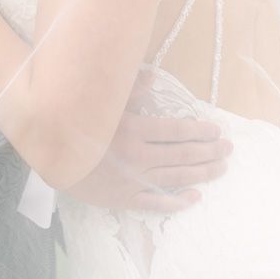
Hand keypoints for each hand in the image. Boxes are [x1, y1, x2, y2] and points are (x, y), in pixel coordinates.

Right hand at [65, 70, 232, 213]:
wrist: (51, 158)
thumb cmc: (77, 124)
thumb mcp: (102, 101)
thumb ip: (129, 88)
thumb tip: (155, 75)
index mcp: (134, 130)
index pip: (177, 131)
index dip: (200, 130)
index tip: (217, 130)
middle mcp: (138, 157)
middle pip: (182, 154)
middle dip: (209, 151)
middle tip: (228, 149)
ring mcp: (133, 181)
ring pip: (175, 177)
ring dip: (201, 173)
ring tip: (221, 168)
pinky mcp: (125, 199)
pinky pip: (156, 203)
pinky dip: (177, 201)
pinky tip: (195, 197)